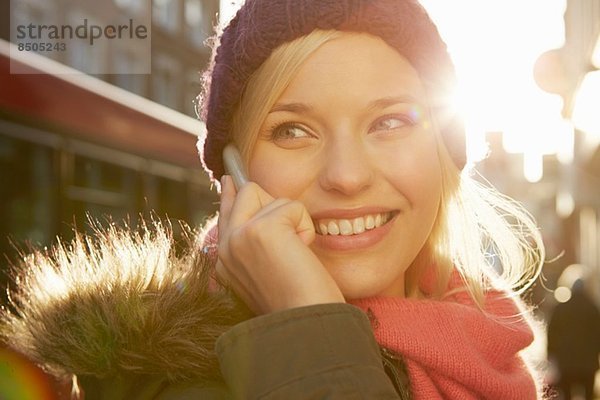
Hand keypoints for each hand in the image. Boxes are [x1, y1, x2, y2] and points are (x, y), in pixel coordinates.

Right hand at [216, 176, 344, 313]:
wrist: (305, 324)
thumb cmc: (297, 301)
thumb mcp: (266, 269)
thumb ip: (254, 241)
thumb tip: (254, 205)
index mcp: (224, 261)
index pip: (226, 212)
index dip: (232, 194)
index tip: (230, 179)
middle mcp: (226, 248)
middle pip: (246, 193)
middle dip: (276, 208)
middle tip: (290, 241)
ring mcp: (239, 237)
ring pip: (270, 196)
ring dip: (293, 220)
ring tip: (296, 255)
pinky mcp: (261, 230)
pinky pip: (292, 206)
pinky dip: (305, 228)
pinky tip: (302, 254)